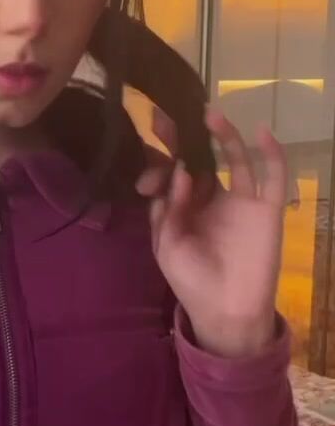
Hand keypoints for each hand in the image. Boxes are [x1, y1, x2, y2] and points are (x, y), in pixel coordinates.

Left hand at [136, 106, 286, 357]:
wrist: (226, 312)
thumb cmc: (191, 281)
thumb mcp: (167, 246)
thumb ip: (169, 209)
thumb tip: (181, 170)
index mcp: (184, 208)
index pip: (174, 172)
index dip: (163, 154)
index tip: (152, 131)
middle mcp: (212, 199)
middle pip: (202, 159)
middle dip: (186, 139)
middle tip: (170, 116)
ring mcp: (241, 201)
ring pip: (235, 160)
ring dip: (224, 136)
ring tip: (209, 114)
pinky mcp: (267, 209)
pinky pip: (273, 177)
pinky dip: (272, 154)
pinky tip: (262, 132)